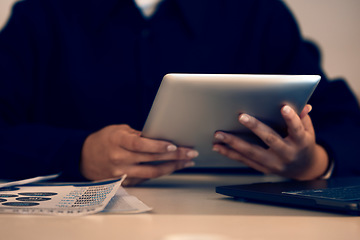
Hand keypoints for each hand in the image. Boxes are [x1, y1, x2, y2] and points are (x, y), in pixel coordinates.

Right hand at [81, 124, 197, 185]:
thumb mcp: (118, 130)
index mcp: (117, 141)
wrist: (84, 158)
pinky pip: (146, 178)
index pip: (140, 144)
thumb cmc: (103, 140)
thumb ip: (137, 134)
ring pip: (152, 172)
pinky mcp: (124, 182)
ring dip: (172, 167)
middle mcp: (119, 158)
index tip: (173, 146)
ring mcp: (121, 173)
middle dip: (174, 156)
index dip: (157, 146)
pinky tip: (172, 168)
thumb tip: (158, 136)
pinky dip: (160, 173)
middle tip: (190, 152)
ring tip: (186, 162)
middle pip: (151, 159)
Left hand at [212, 105, 328, 179]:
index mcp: (301, 142)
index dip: (292, 119)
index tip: (284, 107)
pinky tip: (218, 147)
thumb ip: (303, 118)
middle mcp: (287, 154)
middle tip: (241, 116)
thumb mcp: (308, 131)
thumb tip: (304, 105)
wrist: (304, 170)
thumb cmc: (303, 144)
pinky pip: (245, 160)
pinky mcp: (264, 169)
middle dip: (255, 127)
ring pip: (252, 152)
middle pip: (270, 139)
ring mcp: (274, 164)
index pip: (297, 129)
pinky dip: (230, 153)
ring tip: (219, 134)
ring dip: (234, 142)